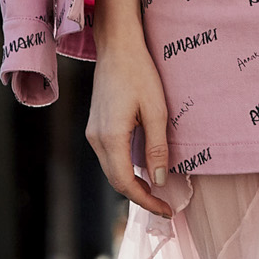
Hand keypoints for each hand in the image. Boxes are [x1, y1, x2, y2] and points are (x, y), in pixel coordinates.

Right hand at [87, 31, 174, 218]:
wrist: (117, 47)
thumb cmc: (140, 73)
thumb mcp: (156, 111)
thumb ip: (157, 148)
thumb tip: (158, 180)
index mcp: (111, 137)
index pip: (126, 183)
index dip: (146, 201)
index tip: (166, 210)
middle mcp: (96, 138)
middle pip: (116, 181)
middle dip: (140, 197)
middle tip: (164, 206)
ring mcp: (92, 132)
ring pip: (111, 170)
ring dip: (132, 184)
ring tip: (156, 191)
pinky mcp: (95, 126)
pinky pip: (109, 157)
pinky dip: (125, 169)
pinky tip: (142, 169)